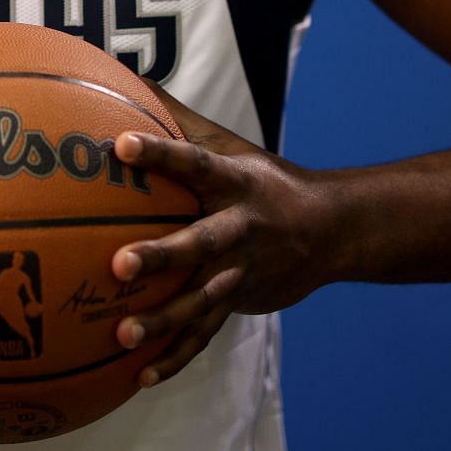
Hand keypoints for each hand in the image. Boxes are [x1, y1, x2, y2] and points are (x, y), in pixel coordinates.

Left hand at [110, 86, 335, 386]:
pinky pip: (204, 334)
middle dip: (161, 255)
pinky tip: (140, 375)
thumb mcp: (226, 143)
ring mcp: (241, 270)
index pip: (193, 161)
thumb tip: (119, 75)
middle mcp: (239, 227)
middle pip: (198, 242)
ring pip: (200, 298)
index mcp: (233, 182)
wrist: (331, 230)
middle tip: (119, 264)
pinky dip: (175, 357)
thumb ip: (172, 116)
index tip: (120, 145)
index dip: (159, 153)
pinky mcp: (238, 302)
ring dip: (163, 319)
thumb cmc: (260, 178)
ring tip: (122, 334)